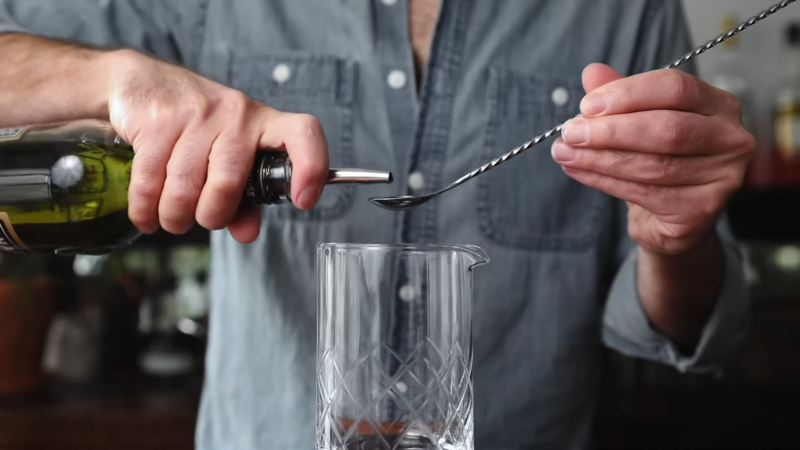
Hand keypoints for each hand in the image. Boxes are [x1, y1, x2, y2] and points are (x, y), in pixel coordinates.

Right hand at [105, 50, 328, 242]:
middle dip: (209, 217)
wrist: (143, 82)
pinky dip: (145, 210)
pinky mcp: (158, 120)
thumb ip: (244, 199)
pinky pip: (150, 182)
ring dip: (173, 217)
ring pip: (185, 189)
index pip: (303, 134)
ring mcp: (197, 114)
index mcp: (264, 123)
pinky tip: (146, 214)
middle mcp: (236, 114)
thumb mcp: (228, 155)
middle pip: (228, 184)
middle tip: (200, 219)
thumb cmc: (196, 127)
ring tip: (171, 217)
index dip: (311, 168)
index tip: (303, 200)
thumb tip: (246, 233)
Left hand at [551, 63, 754, 254]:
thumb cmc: (659, 159)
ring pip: (653, 165)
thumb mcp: (639, 122)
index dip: (628, 94)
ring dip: (600, 159)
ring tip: (565, 154)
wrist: (673, 214)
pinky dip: (605, 181)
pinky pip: (646, 193)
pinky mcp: (703, 209)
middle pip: (666, 129)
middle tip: (571, 132)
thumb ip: (620, 98)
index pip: (675, 88)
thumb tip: (592, 73)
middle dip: (611, 131)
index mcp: (717, 105)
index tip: (587, 106)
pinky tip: (580, 172)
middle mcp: (729, 138)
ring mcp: (722, 176)